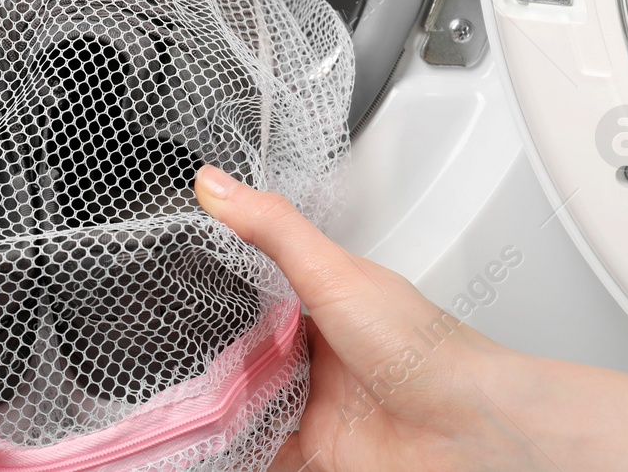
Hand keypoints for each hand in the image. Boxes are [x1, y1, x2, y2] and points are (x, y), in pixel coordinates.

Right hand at [194, 166, 627, 471]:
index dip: (211, 286)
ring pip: (244, 402)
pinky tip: (206, 441)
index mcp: (321, 301)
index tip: (165, 277)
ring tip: (171, 397)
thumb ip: (272, 229)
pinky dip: (232, 448)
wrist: (469, 431)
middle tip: (158, 348)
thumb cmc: (425, 349)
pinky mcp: (312, 451)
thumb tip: (215, 184)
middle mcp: (314, 353)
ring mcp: (312, 404)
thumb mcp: (335, 273)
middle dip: (204, 354)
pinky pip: (256, 450)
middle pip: (240, 350)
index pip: (250, 288)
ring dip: (217, 402)